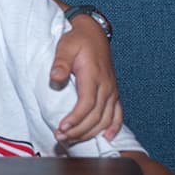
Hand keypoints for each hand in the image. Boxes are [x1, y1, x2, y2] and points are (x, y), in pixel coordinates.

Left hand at [52, 15, 121, 142]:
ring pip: (106, 119)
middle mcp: (106, 86)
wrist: (93, 33)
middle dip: (78, 131)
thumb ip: (61, 62)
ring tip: (72, 140)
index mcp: (93, 76)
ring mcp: (112, 90)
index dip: (76, 119)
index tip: (62, 128)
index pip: (87, 104)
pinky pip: (118, 113)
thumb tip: (56, 77)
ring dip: (90, 133)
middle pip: (96, 116)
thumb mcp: (65, 46)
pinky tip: (108, 137)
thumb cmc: (77, 40)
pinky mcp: (114, 92)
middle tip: (60, 138)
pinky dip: (114, 127)